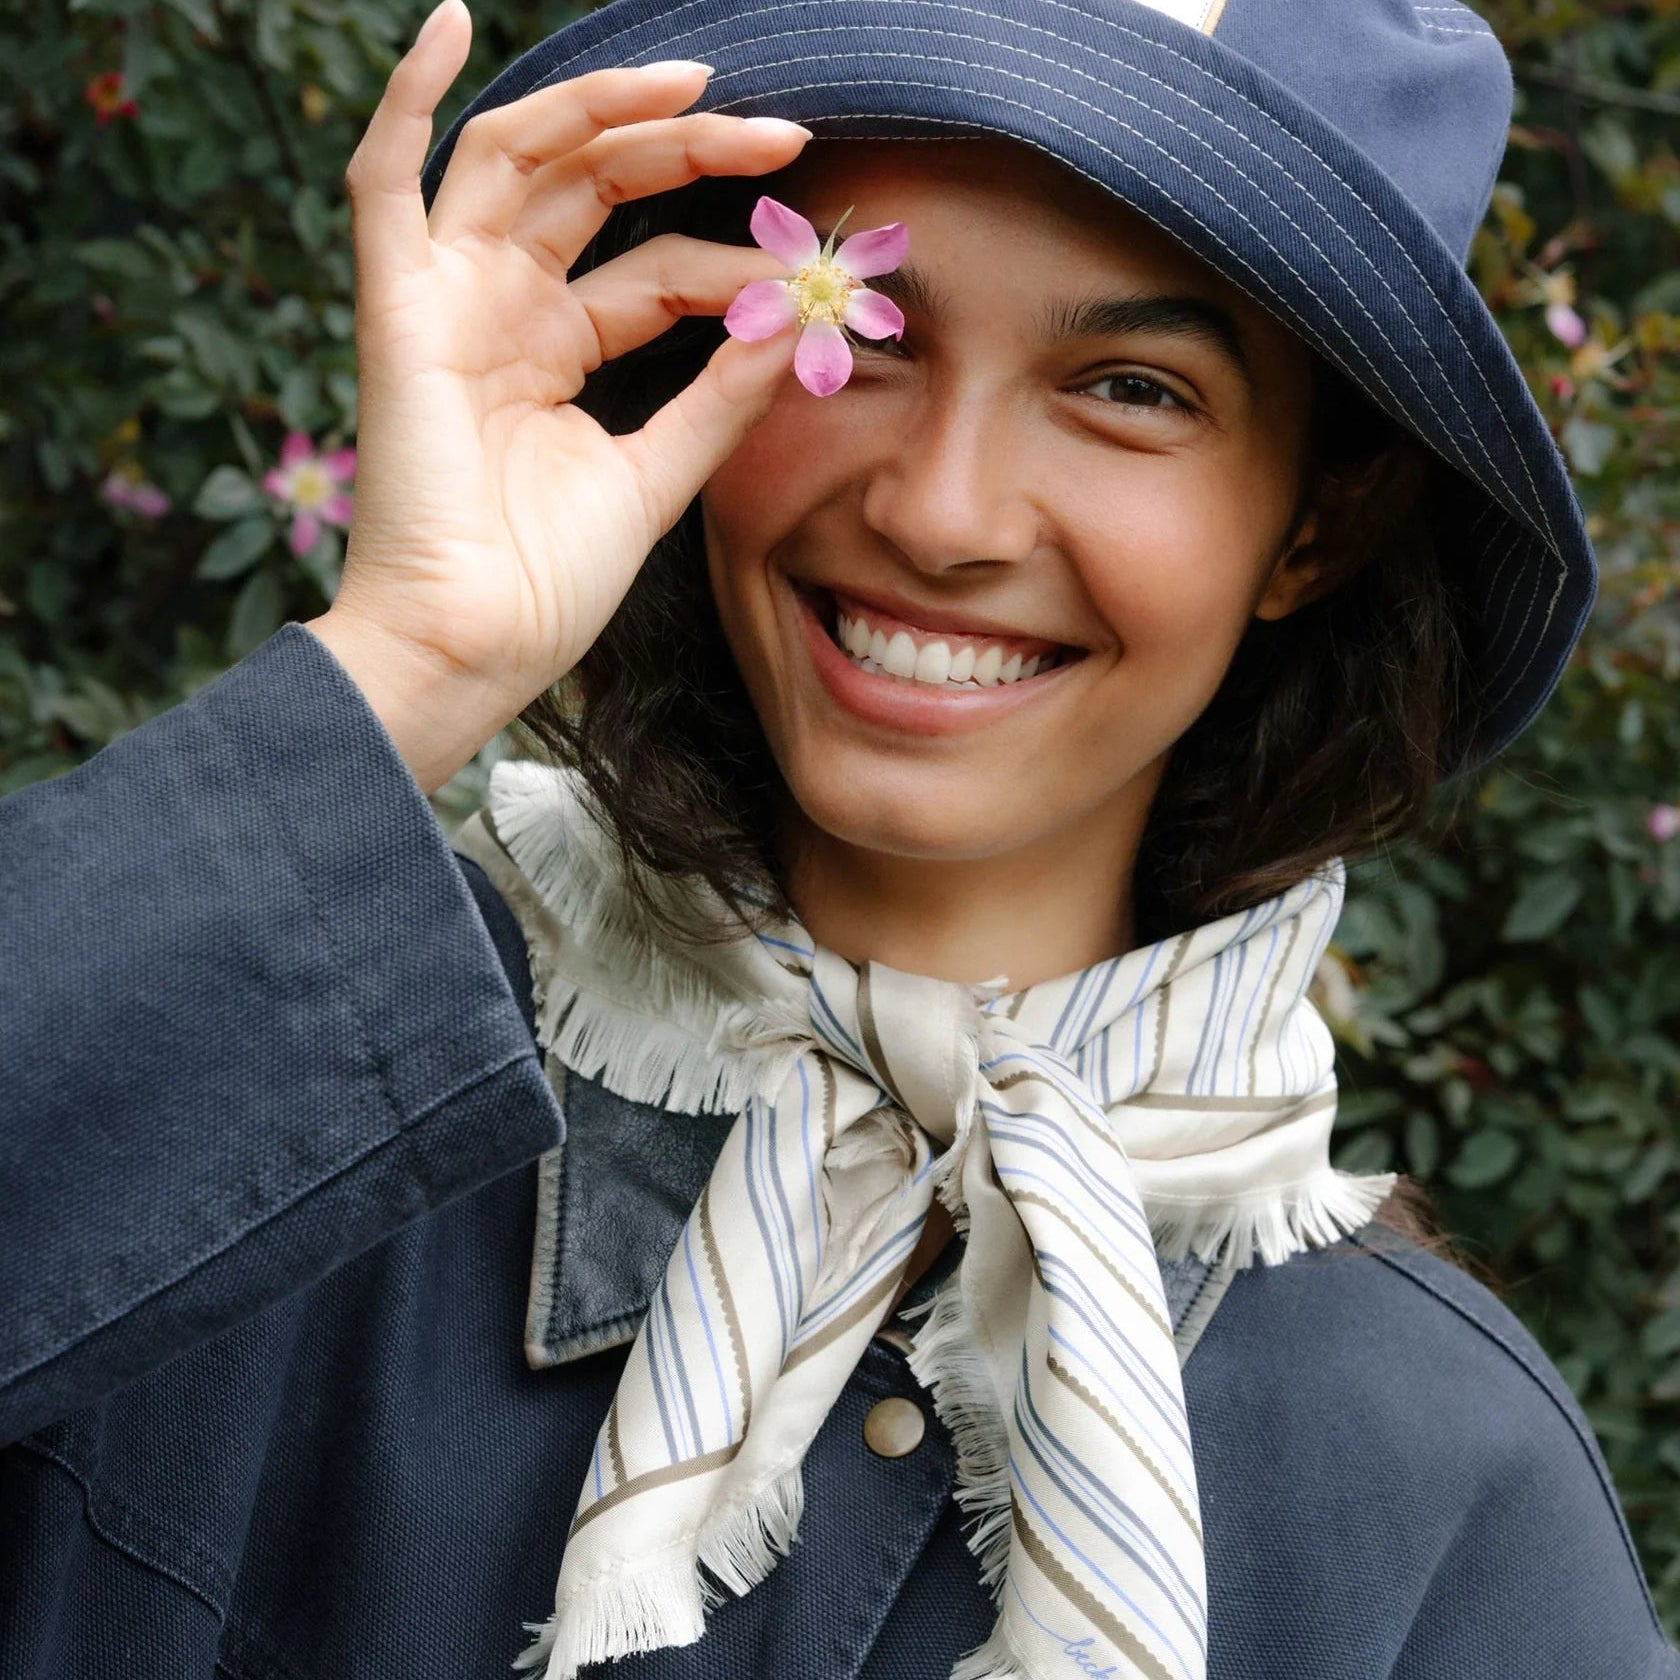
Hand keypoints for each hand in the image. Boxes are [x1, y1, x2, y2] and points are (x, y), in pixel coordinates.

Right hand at [308, 0, 807, 790]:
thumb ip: (717, 401)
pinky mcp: (396, 310)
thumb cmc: (546, 584)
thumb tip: (793, 325)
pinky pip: (384, 181)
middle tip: (783, 138)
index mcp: (555, 356)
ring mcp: (446, 304)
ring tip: (696, 85)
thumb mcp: (655, 477)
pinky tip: (453, 22)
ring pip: (519, 162)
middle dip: (688, 155)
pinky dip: (408, 97)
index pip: (654, 274)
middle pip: (595, 194)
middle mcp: (501, 313)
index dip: (731, 265)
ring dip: (602, 111)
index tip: (809, 276)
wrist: (474, 648)